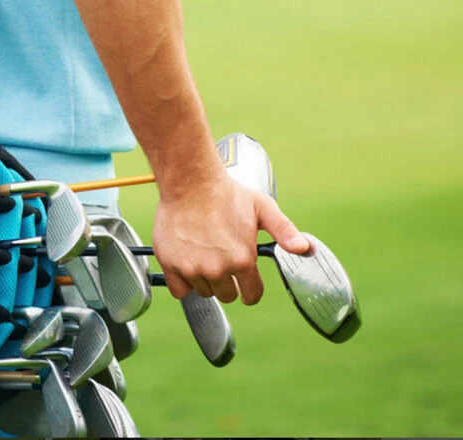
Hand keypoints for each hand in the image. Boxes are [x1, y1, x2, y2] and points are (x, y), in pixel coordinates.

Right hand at [152, 173, 309, 304]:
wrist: (189, 180)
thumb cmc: (226, 192)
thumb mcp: (262, 207)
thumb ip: (284, 230)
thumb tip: (304, 248)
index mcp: (243, 259)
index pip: (251, 294)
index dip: (250, 289)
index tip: (245, 284)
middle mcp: (218, 268)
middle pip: (226, 295)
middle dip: (227, 282)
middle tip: (221, 259)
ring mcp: (192, 267)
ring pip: (203, 291)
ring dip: (205, 279)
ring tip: (203, 255)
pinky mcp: (171, 263)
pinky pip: (180, 290)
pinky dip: (183, 281)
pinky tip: (186, 263)